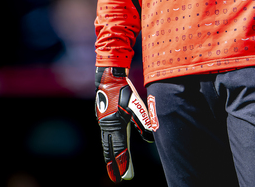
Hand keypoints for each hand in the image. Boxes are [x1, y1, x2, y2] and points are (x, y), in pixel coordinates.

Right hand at [95, 67, 153, 182]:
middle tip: (117, 179)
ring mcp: (103, 122)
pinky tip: (111, 148)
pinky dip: (108, 146)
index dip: (122, 164)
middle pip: (110, 151)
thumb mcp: (136, 105)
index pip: (119, 149)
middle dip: (114, 166)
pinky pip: (105, 136)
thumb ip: (143, 122)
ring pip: (106, 144)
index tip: (124, 177)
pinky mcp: (103, 118)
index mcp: (115, 125)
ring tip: (113, 168)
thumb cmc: (124, 91)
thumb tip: (151, 137)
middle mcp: (106, 126)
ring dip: (110, 157)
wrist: (109, 77)